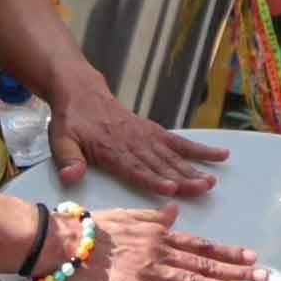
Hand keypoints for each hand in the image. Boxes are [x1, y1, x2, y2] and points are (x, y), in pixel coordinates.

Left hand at [45, 72, 222, 198]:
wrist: (81, 92)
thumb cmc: (72, 121)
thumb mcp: (61, 139)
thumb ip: (68, 159)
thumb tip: (71, 178)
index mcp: (111, 149)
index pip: (135, 167)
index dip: (153, 178)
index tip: (171, 188)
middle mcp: (133, 143)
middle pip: (161, 164)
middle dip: (182, 177)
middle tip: (202, 187)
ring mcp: (146, 136)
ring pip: (173, 155)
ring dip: (193, 168)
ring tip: (211, 181)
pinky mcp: (154, 131)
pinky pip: (179, 141)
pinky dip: (199, 149)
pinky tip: (219, 155)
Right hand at [55, 205, 268, 280]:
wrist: (62, 240)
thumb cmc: (89, 228)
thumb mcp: (126, 215)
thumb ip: (153, 216)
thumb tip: (175, 211)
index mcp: (159, 235)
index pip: (201, 245)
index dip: (229, 253)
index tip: (252, 258)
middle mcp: (159, 251)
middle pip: (205, 265)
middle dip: (237, 273)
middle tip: (266, 280)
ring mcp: (148, 270)